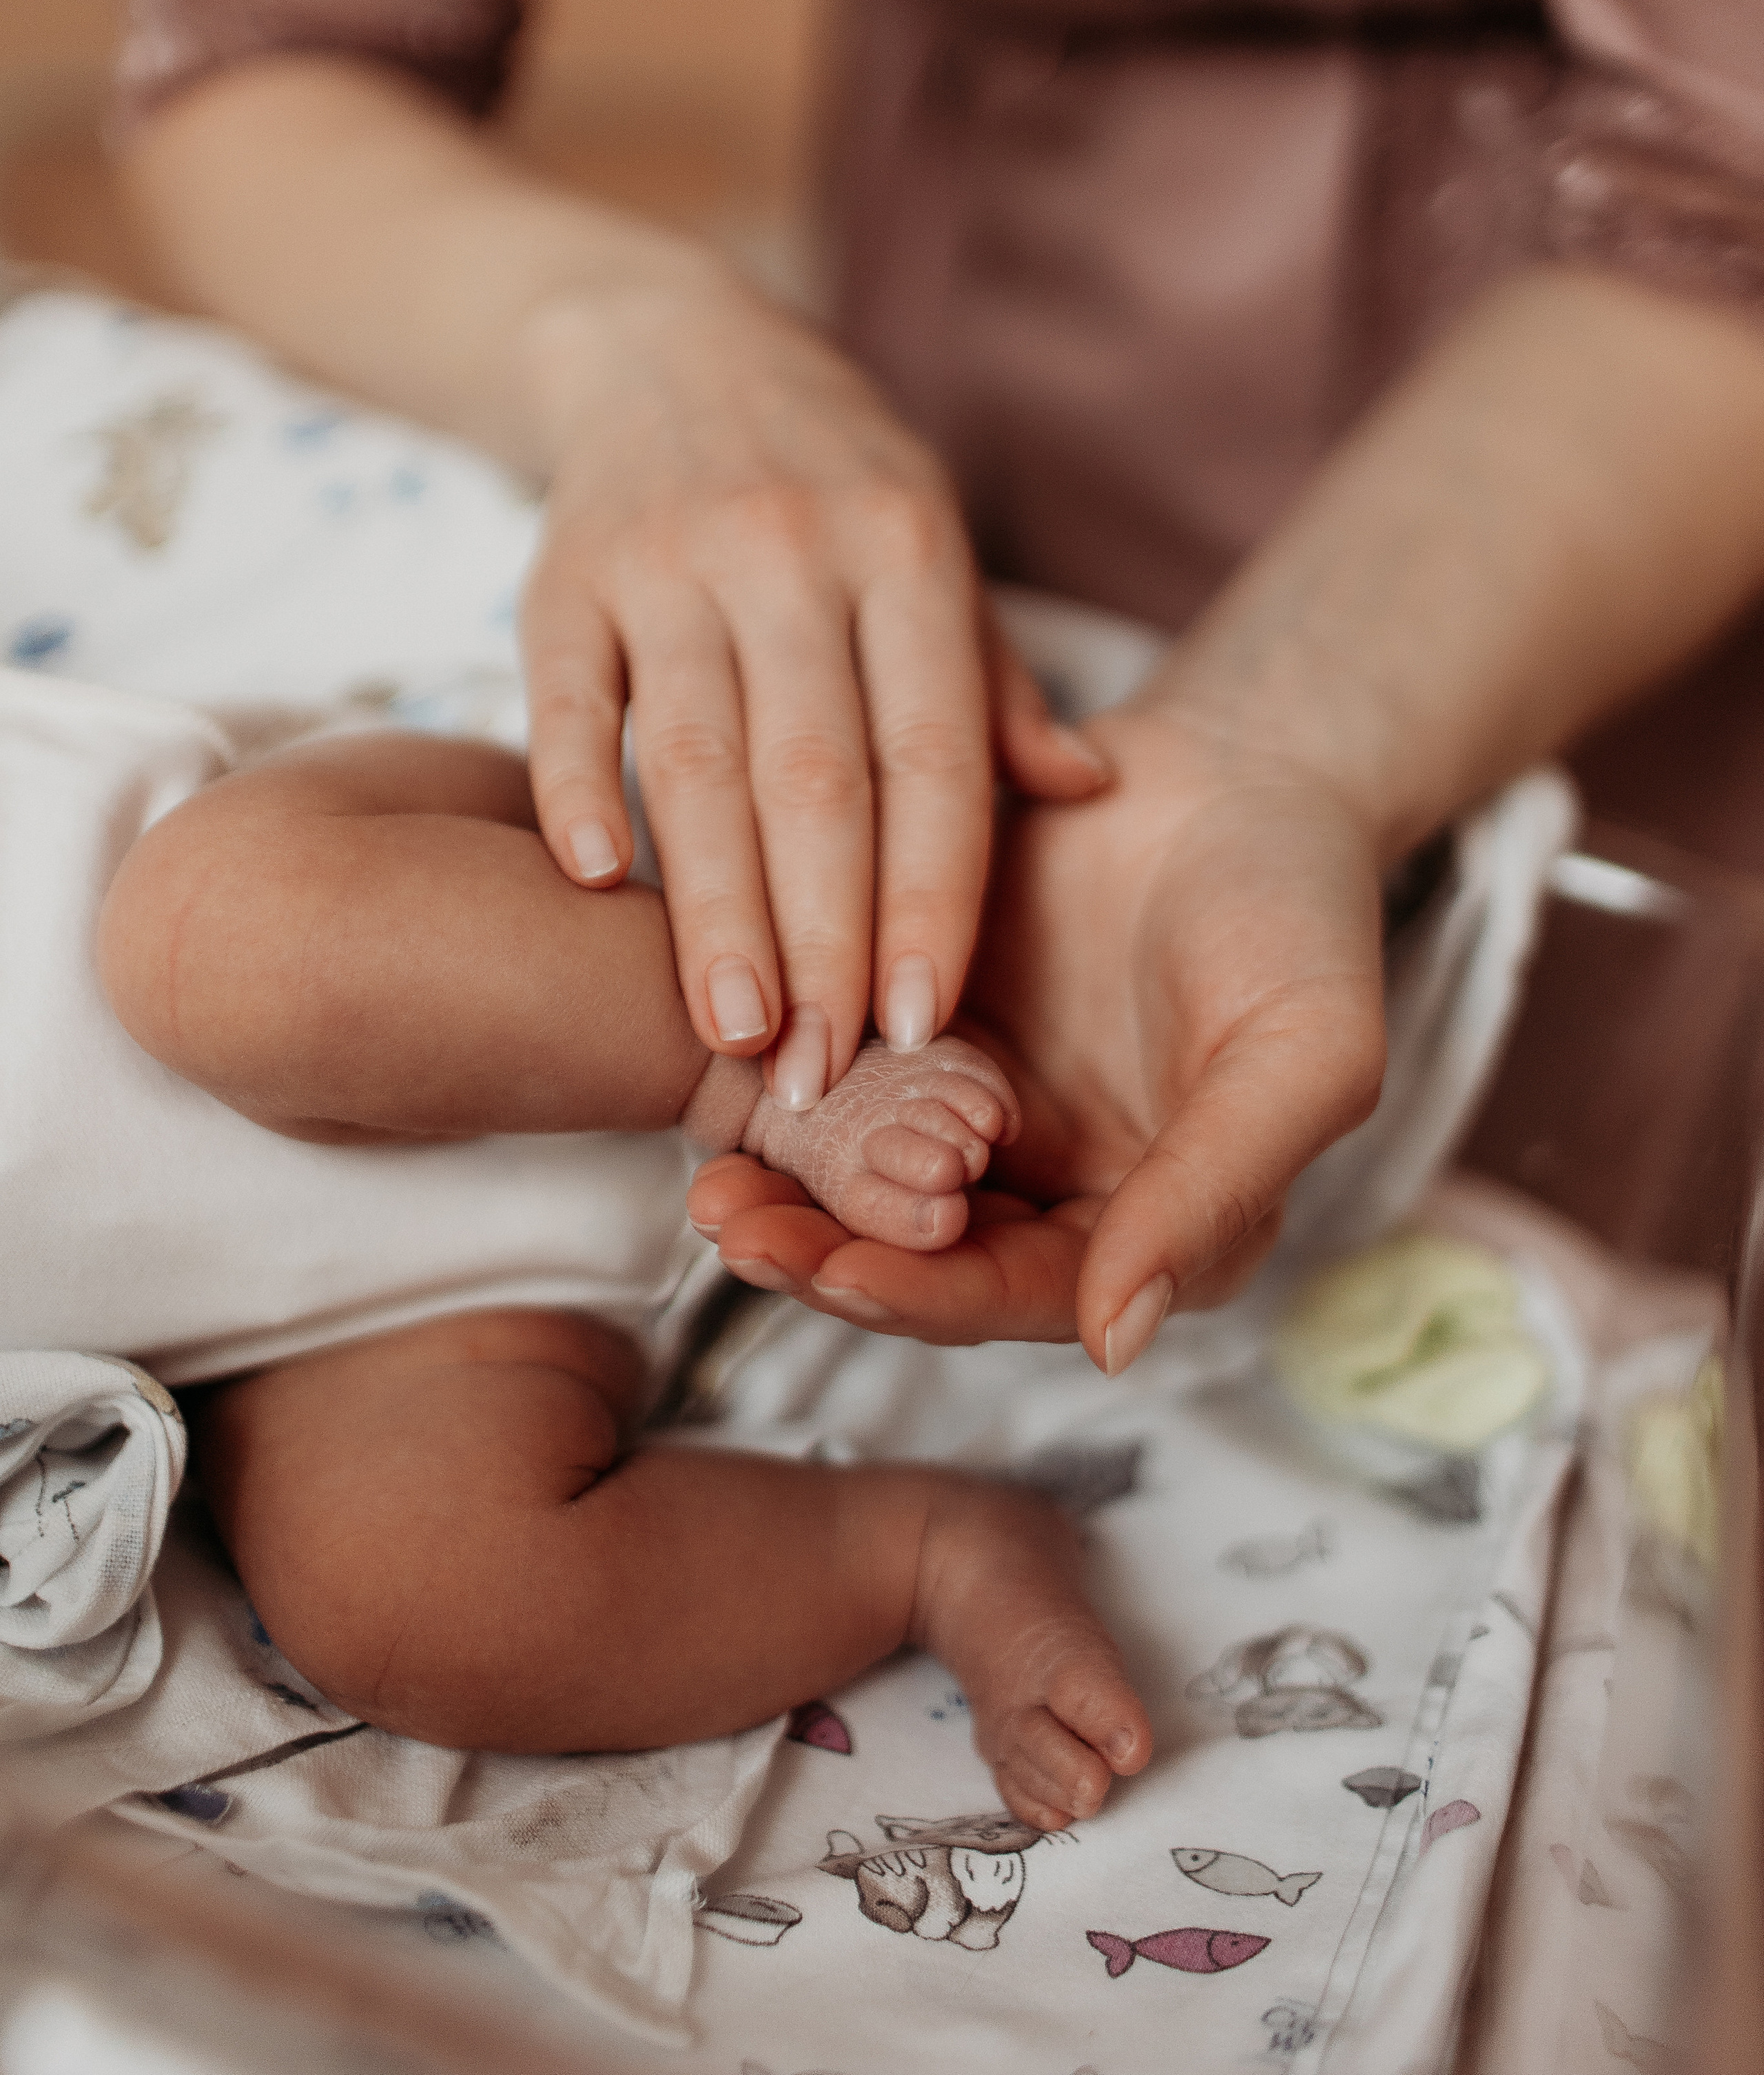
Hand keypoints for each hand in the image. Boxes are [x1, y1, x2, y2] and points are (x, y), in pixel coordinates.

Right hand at [517, 281, 1105, 1091]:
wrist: (671, 342)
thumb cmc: (835, 479)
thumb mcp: (935, 550)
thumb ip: (992, 684)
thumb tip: (1083, 790)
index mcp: (908, 552)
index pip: (930, 754)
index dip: (932, 895)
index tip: (928, 1023)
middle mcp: (793, 551)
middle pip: (814, 777)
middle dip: (824, 938)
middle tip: (826, 1071)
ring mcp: (670, 558)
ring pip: (698, 758)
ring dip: (713, 906)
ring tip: (732, 1033)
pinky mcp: (564, 569)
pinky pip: (570, 694)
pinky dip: (575, 787)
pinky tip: (596, 885)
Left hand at [692, 697, 1386, 1369]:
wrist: (1240, 773)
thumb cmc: (1303, 914)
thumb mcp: (1302, 1054)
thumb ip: (1215, 1189)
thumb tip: (1115, 1341)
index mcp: (1152, 1230)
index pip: (1019, 1292)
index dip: (925, 1292)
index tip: (835, 1275)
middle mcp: (1054, 1194)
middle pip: (921, 1255)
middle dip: (825, 1256)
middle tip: (732, 1234)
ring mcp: (981, 1118)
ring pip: (867, 1184)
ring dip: (788, 1196)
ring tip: (705, 1190)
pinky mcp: (926, 1039)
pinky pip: (847, 1085)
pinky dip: (788, 1100)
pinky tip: (722, 1091)